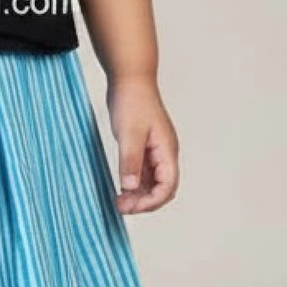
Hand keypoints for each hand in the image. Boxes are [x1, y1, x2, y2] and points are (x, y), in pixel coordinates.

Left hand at [104, 74, 179, 213]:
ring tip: (119, 201)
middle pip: (162, 188)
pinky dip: (134, 183)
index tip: (131, 207)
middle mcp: (164, 153)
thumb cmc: (132, 102)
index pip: (168, 186)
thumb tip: (130, 187)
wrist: (130, 79)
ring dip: (139, 194)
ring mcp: (155, 150)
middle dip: (145, 202)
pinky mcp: (144, 147)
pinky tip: (120, 187)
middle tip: (122, 207)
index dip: (152, 201)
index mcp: (167, 150)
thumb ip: (130, 161)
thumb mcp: (129, 133)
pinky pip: (144, 172)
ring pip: (153, 182)